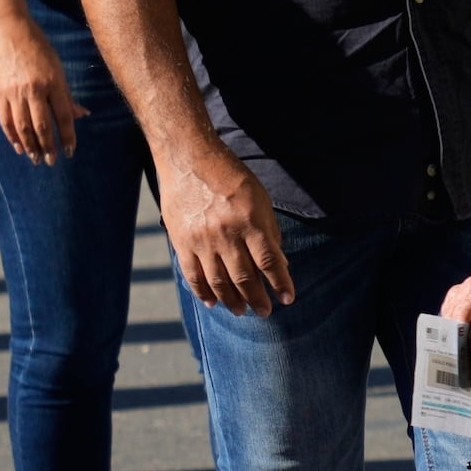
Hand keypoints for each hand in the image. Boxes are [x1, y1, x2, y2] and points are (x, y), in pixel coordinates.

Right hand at [0, 0, 84, 164]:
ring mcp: (14, 92)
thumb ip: (67, 94)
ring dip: (30, 146)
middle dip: (48, 147)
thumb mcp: (58, 67)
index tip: (70, 151)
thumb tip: (82, 115)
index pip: (63, 116)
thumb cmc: (38, 47)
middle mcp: (33, 89)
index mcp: (52, 82)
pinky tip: (19, 147)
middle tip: (52, 161)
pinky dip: (12, 136)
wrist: (7, 31)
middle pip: (42, 125)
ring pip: (23, 127)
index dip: (68, 136)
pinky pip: (6, 120)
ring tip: (36, 159)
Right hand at [157, 142, 292, 315]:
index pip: (269, 261)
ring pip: (219, 281)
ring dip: (232, 301)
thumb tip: (280, 263)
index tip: (288, 298)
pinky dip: (203, 292)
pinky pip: (193, 275)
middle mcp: (226, 233)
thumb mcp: (259, 198)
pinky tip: (213, 302)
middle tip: (265, 312)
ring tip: (241, 311)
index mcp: (250, 221)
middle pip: (245, 277)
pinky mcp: (182, 242)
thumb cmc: (230, 176)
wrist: (188, 158)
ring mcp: (202, 240)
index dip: (280, 283)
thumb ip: (269, 231)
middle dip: (257, 299)